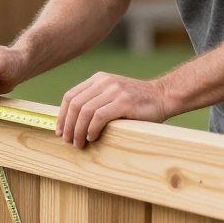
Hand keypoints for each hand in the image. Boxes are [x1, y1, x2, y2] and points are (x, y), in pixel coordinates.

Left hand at [57, 72, 171, 147]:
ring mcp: (115, 90)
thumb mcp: (112, 96)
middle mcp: (104, 82)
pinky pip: (99, 116)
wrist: (163, 97)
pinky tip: (92, 137)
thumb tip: (71, 124)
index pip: (70, 96)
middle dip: (68, 126)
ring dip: (78, 131)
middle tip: (68, 141)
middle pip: (75, 105)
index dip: (62, 116)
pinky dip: (92, 129)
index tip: (60, 131)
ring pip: (85, 111)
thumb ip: (95, 102)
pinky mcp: (124, 102)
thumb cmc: (136, 104)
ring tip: (79, 143)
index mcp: (98, 79)